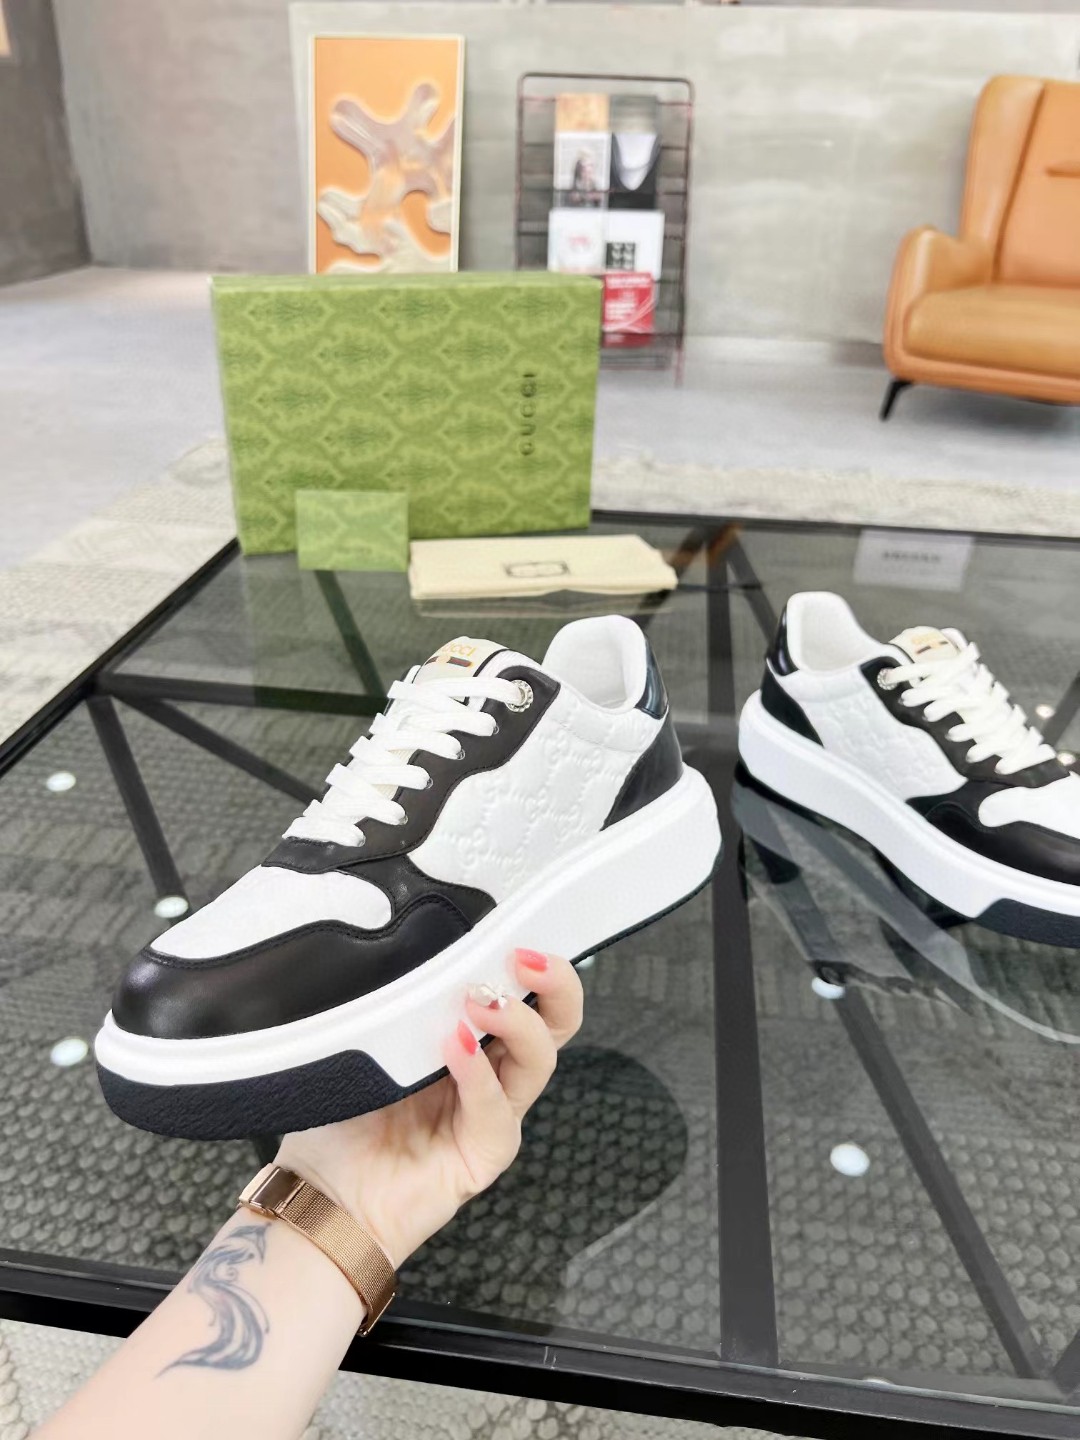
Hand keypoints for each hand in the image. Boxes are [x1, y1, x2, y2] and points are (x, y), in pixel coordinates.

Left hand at [274, 949, 583, 1266]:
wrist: (317, 1194)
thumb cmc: (336, 1114)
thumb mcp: (366, 1039)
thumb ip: (398, 1001)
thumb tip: (415, 945)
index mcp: (471, 1036)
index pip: (524, 993)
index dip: (533, 963)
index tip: (514, 931)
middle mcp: (491, 1072)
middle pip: (554, 1023)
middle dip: (554, 984)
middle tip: (521, 957)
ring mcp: (491, 1114)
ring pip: (539, 1061)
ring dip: (516, 1023)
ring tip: (479, 1000)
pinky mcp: (483, 1155)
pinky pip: (496, 1112)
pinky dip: (479, 1076)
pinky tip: (455, 1050)